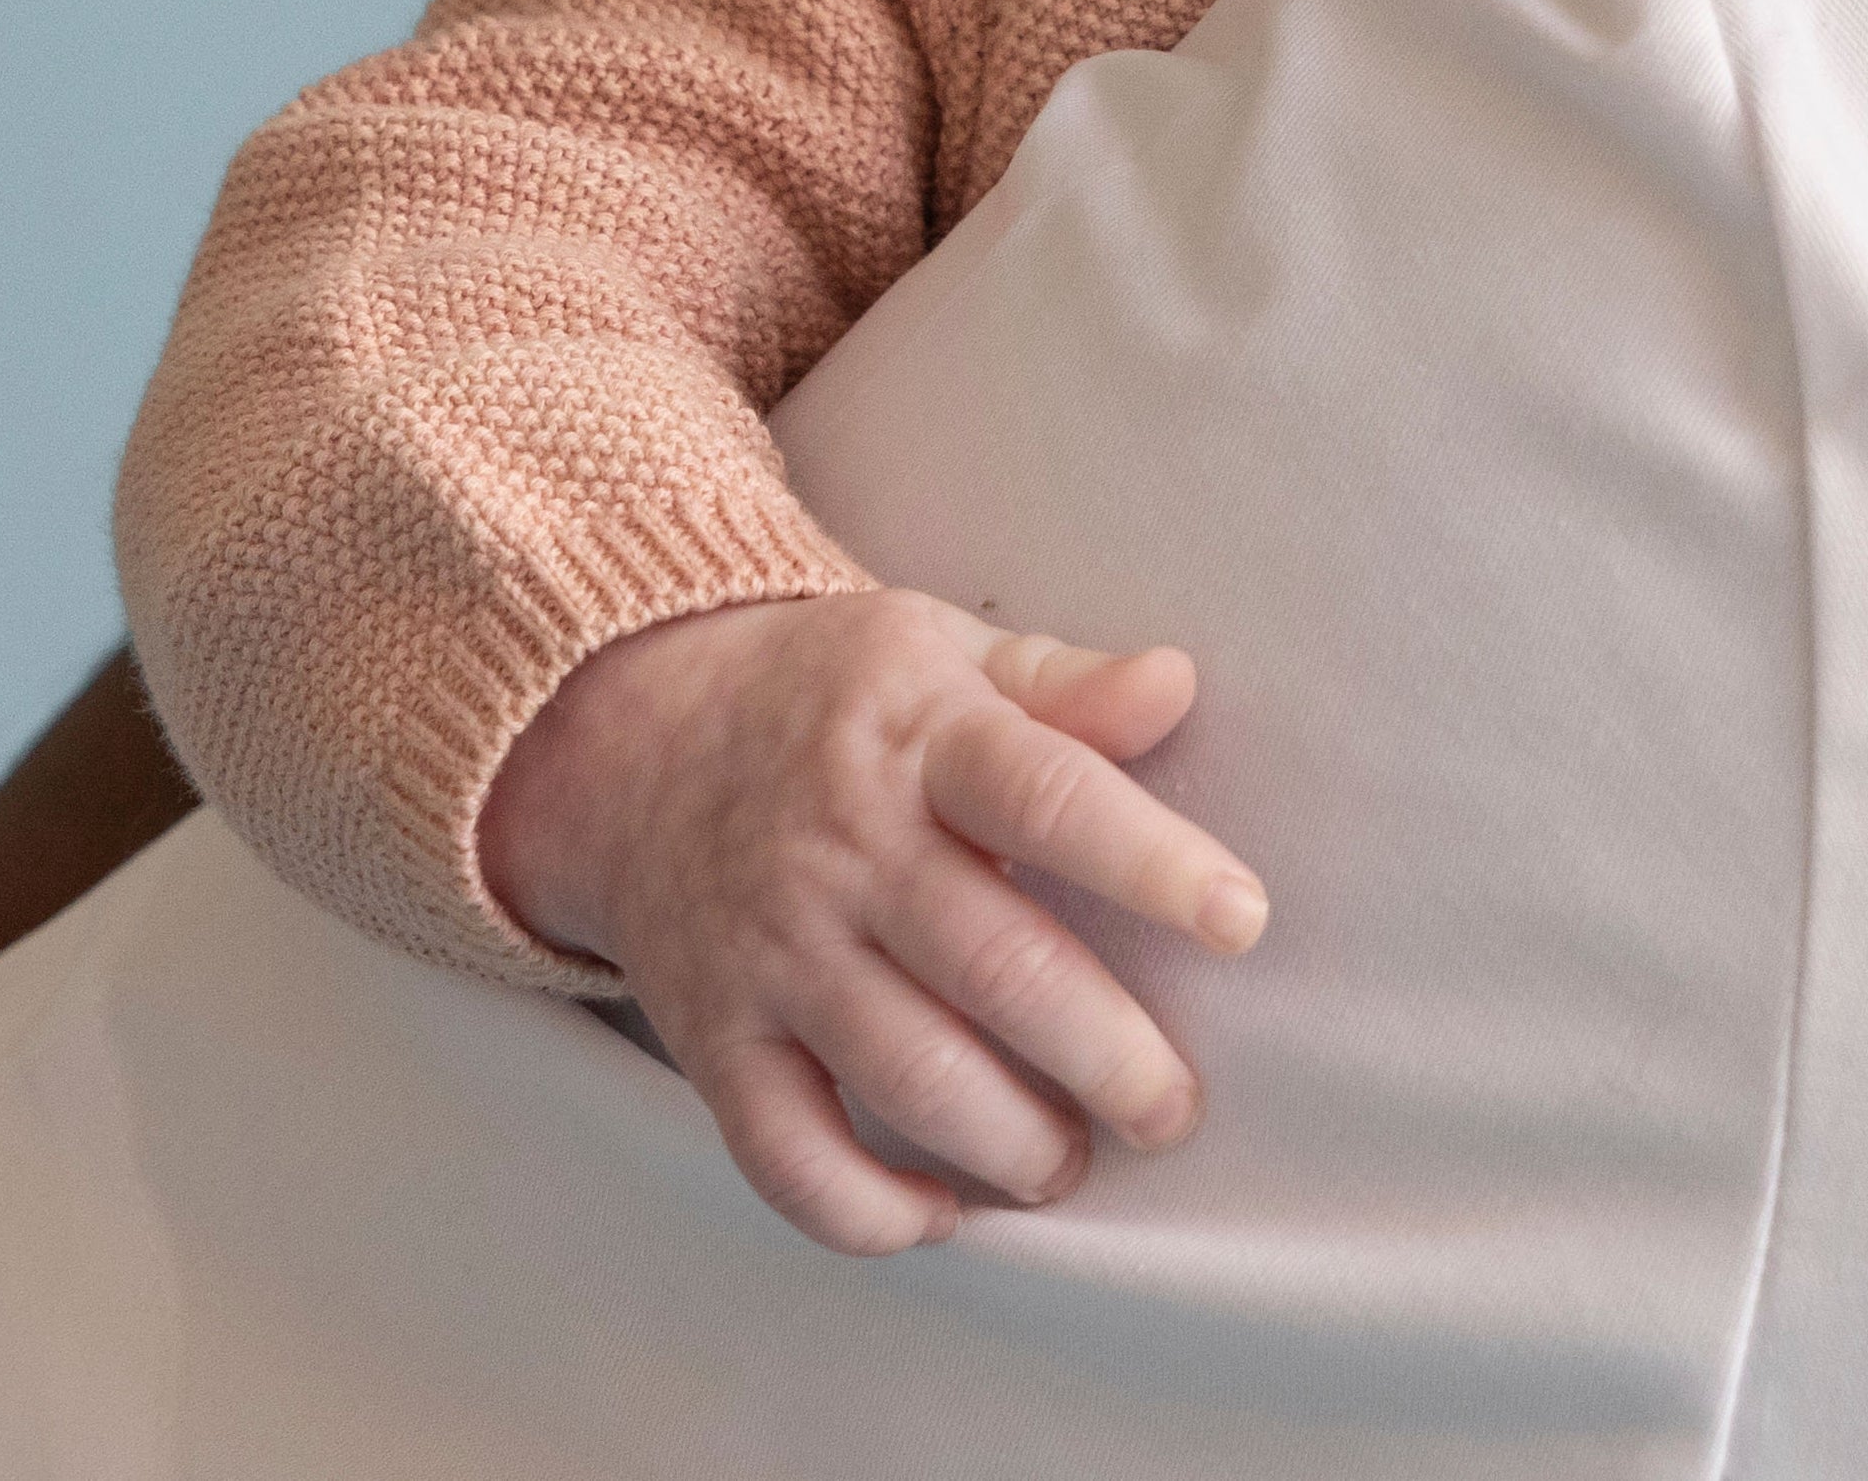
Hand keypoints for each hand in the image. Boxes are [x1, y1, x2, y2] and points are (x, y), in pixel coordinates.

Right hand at [475, 589, 1266, 1256]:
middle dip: (1109, 1056)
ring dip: (1015, 1143)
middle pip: (996, 965)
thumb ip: (1061, 685)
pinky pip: (790, 1156)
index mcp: (914, 738)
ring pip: (909, 1075)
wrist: (627, 742)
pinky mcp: (716, 1038)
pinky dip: (873, 1213)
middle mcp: (840, 847)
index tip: (1241, 920)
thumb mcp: (938, 653)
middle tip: (1170, 1105)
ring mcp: (771, 950)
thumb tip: (1176, 685)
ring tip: (1071, 1156)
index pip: (1044, 795)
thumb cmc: (825, 705)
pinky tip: (944, 1213)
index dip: (1150, 862)